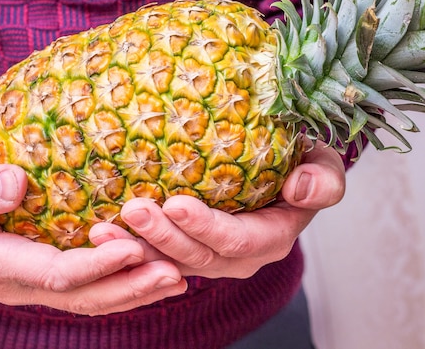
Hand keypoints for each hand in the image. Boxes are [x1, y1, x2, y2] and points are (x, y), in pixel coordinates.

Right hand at [0, 165, 186, 315]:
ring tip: (179, 278)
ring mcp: (34, 285)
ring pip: (91, 298)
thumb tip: (16, 183)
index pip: (56, 273)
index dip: (96, 264)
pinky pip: (87, 287)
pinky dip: (121, 284)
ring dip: (136, 291)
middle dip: (131, 287)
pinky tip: (151, 272)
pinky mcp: (43, 275)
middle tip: (176, 274)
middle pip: (84, 295)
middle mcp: (22, 284)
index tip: (132, 247)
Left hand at [90, 143, 345, 278]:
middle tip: (132, 210)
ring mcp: (210, 255)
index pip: (237, 241)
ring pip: (169, 260)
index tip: (176, 203)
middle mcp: (239, 256)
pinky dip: (129, 246)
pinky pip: (156, 253)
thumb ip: (324, 180)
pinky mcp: (187, 246)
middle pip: (196, 256)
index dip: (206, 228)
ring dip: (135, 248)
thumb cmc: (303, 164)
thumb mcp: (325, 166)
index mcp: (271, 238)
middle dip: (162, 237)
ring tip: (102, 230)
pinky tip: (100, 230)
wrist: (285, 171)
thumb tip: (299, 188)